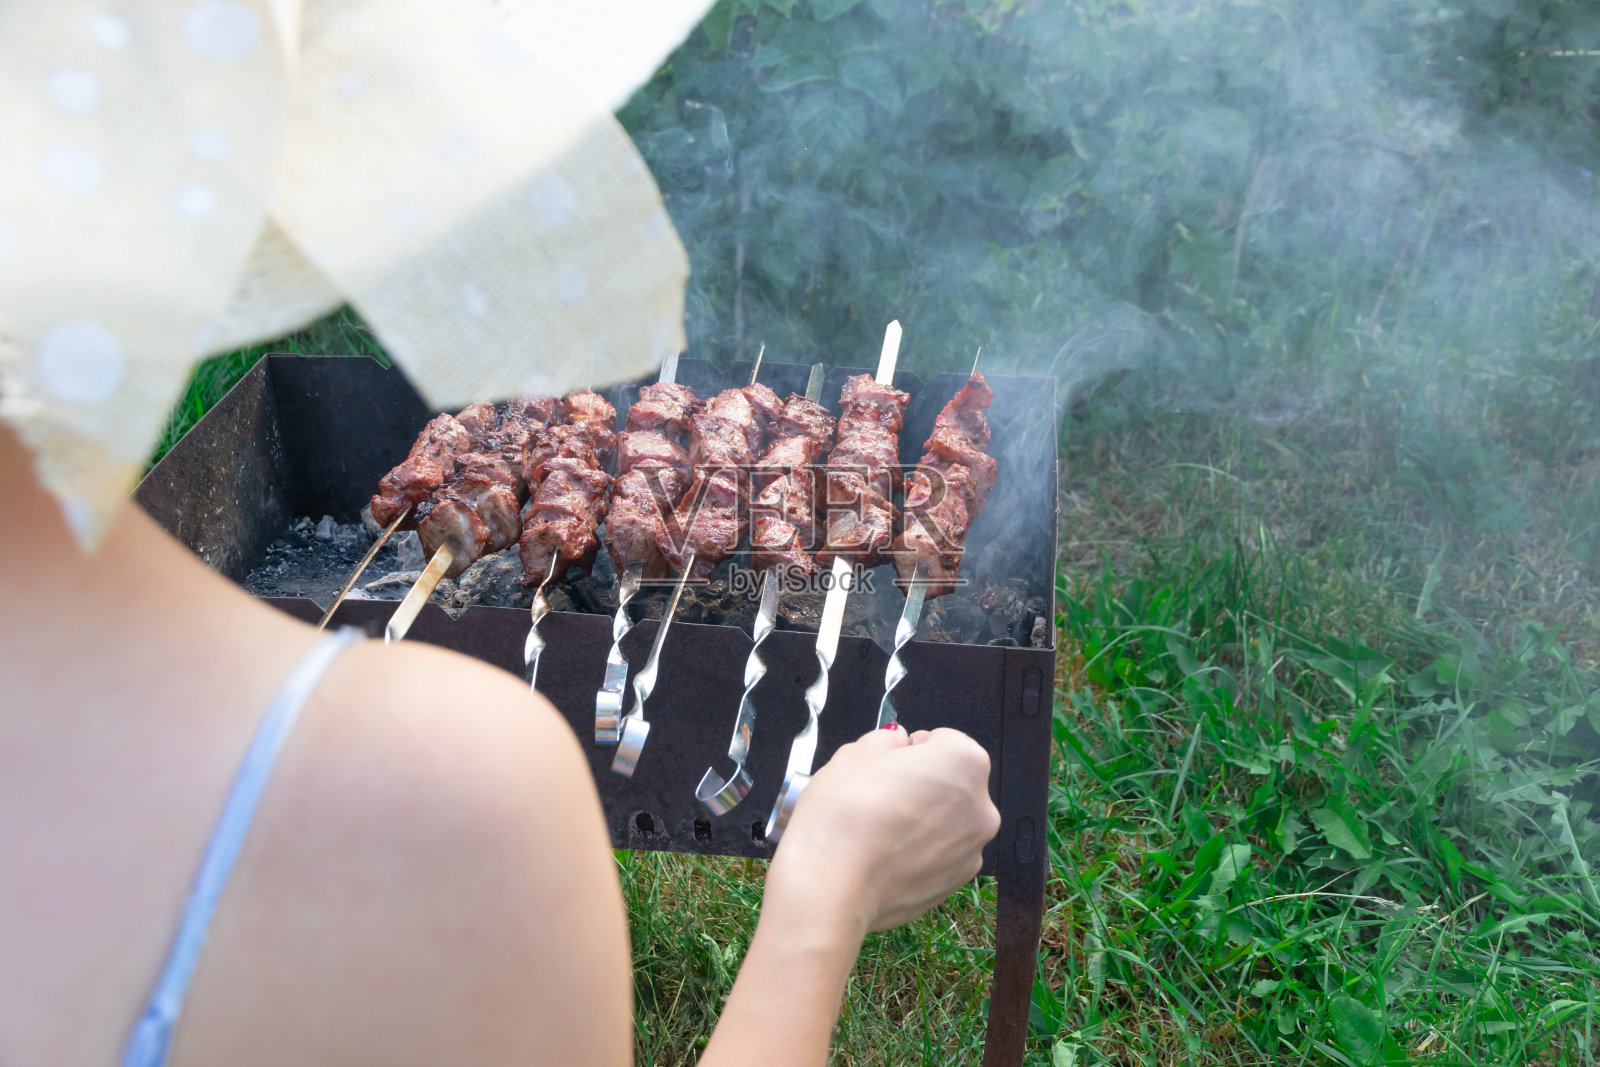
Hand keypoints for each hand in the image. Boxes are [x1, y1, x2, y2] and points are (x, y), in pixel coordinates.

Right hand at [765, 725, 999, 934]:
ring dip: (923, 819)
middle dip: (922, 785)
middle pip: (951, 783)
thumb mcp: (855, 754)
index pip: (943, 741)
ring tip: (879, 831)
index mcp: (964, 763)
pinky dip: (920, 852)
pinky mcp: (956, 883)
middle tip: (880, 796)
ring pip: (947, 821)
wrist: (833, 885)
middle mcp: (980, 807)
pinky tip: (886, 856)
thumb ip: (885, 741)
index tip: (887, 764)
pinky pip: (941, 855)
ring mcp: (972, 850)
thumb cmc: (843, 813)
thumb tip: (896, 743)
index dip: (911, 749)